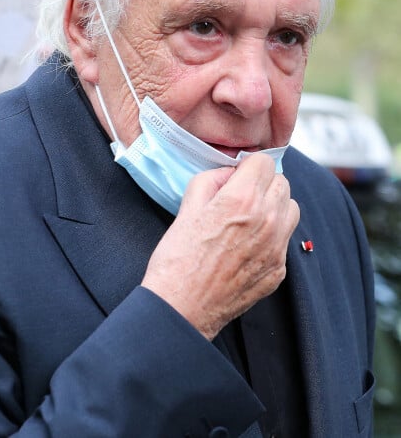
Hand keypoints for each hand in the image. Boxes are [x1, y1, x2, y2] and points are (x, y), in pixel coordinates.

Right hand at [141, 153, 298, 339]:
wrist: (182, 307)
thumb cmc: (178, 258)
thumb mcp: (186, 206)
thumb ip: (211, 179)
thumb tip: (229, 174)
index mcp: (242, 199)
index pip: (265, 161)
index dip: (248, 166)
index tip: (238, 175)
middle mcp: (267, 220)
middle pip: (282, 182)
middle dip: (262, 183)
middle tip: (241, 195)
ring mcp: (276, 247)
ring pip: (291, 208)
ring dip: (274, 206)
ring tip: (249, 217)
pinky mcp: (278, 270)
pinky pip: (285, 239)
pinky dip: (272, 234)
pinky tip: (247, 244)